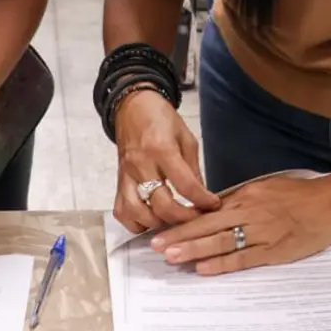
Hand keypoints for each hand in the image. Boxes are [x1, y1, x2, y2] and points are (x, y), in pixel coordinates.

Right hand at [114, 90, 218, 232]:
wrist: (133, 108)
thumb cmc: (162, 119)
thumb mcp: (186, 138)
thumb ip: (193, 169)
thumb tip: (202, 197)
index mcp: (162, 150)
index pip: (185, 184)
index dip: (202, 200)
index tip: (213, 205)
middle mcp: (141, 165)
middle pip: (161, 204)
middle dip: (183, 218)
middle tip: (197, 218)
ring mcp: (126, 176)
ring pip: (137, 213)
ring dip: (158, 223)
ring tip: (173, 221)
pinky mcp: (117, 182)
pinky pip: (122, 212)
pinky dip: (136, 222)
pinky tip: (151, 219)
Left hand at [151, 176, 330, 275]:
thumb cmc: (298, 195)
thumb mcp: (265, 187)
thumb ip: (239, 199)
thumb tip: (211, 210)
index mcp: (246, 196)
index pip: (208, 211)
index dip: (184, 220)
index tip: (162, 227)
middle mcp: (250, 213)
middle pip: (208, 226)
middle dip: (180, 236)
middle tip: (155, 246)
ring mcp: (262, 233)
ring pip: (222, 243)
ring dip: (195, 250)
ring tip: (172, 257)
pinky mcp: (274, 251)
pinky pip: (243, 259)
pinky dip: (222, 263)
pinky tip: (203, 268)